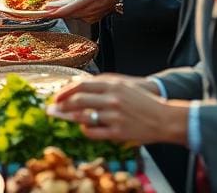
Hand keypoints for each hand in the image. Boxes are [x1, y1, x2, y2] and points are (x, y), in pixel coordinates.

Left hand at [45, 0, 116, 22]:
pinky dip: (72, 12)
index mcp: (84, 2)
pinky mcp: (91, 20)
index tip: (43, 13)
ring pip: (71, 16)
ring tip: (55, 7)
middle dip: (55, 12)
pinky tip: (70, 7)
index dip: (53, 13)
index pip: (65, 11)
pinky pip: (78, 17)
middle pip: (66, 15)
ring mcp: (89, 18)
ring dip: (63, 12)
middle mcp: (86, 13)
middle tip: (45, 8)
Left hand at [48, 75, 188, 145]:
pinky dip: (85, 129)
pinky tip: (84, 127)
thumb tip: (78, 84)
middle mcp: (112, 99)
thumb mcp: (123, 85)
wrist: (164, 117)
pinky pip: (93, 132)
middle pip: (78, 101)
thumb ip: (102, 83)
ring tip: (64, 118)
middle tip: (52, 109)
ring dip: (70, 118)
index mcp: (112, 85)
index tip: (56, 96)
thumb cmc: (142, 100)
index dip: (65, 91)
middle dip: (62, 105)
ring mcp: (114, 116)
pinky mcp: (118, 132)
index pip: (81, 86)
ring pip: (83, 116)